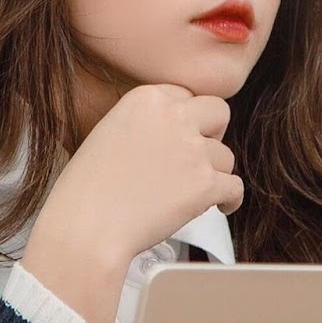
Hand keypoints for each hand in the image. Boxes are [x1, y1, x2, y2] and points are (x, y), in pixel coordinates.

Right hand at [33, 83, 241, 267]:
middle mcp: (173, 116)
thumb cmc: (87, 190)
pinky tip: (218, 207)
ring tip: (191, 193)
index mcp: (146, 99)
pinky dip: (229, 200)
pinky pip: (235, 187)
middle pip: (218, 113)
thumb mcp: (108, 133)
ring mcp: (192, 149)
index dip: (186, 119)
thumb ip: (145, 124)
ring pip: (226, 157)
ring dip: (213, 174)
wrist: (86, 227)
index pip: (185, 95)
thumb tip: (175, 135)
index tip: (182, 137)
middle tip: (198, 157)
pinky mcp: (206, 183)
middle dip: (213, 134)